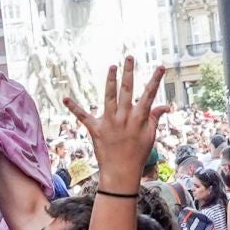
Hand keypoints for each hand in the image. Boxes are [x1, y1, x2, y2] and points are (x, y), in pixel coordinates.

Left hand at [64, 56, 166, 179]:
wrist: (121, 173)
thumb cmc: (138, 154)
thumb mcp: (150, 136)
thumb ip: (155, 118)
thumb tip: (165, 105)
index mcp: (139, 119)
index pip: (149, 95)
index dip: (155, 80)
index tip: (160, 66)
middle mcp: (124, 118)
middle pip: (127, 90)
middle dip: (129, 72)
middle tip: (129, 57)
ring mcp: (109, 122)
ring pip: (109, 97)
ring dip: (110, 80)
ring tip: (112, 66)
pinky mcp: (95, 129)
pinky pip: (83, 116)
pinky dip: (74, 108)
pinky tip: (65, 98)